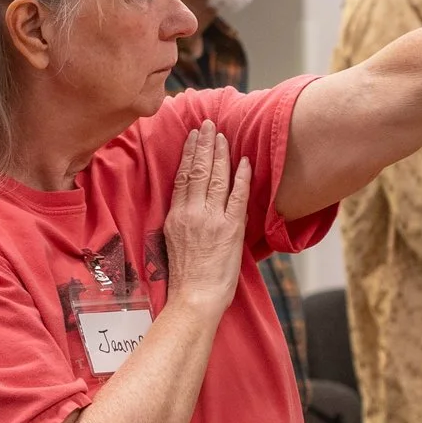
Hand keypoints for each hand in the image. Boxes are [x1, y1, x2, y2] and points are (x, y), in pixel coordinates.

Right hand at [162, 121, 251, 314]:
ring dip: (221, 154)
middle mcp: (192, 213)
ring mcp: (212, 219)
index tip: (194, 137)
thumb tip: (196, 207)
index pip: (183, 177)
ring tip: (223, 135)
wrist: (195, 297)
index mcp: (176, 216)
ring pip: (216, 178)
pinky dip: (242, 177)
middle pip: (198, 171)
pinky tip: (245, 161)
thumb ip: (186, 220)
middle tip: (209, 125)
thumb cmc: (187, 277)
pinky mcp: (231, 228)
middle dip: (205, 145)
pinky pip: (237, 196)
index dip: (189, 154)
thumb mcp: (176, 242)